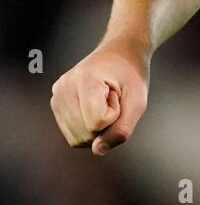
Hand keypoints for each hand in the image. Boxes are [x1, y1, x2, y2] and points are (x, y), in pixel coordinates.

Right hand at [50, 41, 149, 155]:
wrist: (119, 53)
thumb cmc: (131, 76)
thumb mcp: (138, 102)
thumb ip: (121, 129)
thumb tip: (97, 150)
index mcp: (85, 79)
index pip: (97, 122)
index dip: (115, 115)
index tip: (118, 95)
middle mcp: (64, 86)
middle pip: (86, 133)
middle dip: (106, 124)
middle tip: (112, 98)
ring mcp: (57, 95)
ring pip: (77, 138)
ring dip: (96, 128)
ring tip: (103, 102)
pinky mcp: (56, 103)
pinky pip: (72, 135)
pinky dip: (87, 129)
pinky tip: (93, 107)